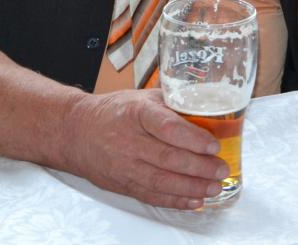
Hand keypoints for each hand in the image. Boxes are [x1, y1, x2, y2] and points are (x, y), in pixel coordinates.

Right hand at [57, 88, 228, 208]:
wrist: (76, 132)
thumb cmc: (115, 112)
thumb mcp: (142, 97)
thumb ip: (172, 103)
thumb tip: (210, 109)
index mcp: (137, 113)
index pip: (167, 127)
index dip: (193, 138)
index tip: (214, 145)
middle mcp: (129, 140)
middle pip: (168, 158)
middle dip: (200, 167)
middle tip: (221, 169)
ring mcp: (124, 165)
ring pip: (161, 181)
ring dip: (192, 187)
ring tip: (214, 188)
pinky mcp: (121, 184)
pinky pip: (151, 196)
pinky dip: (175, 201)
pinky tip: (194, 200)